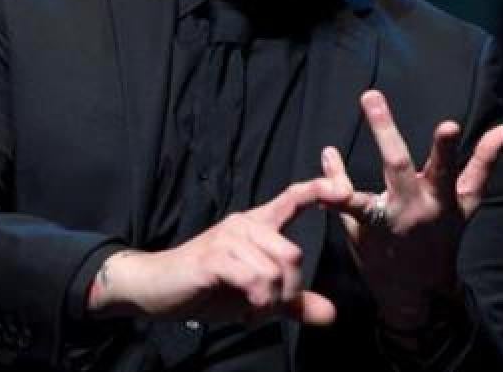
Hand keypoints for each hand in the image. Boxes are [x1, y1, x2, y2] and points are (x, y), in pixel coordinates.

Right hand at [88, 176, 348, 325]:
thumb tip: (330, 314)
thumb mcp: (257, 296)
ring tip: (252, 312)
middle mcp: (245, 224)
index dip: (321, 189)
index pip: (294, 197)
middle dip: (288, 292)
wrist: (156, 289)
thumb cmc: (207, 288)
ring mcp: (229, 238)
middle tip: (268, 309)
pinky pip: (254, 279)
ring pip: (275, 270)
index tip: (346, 189)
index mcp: (258, 224)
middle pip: (293, 253)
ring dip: (270, 302)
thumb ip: (292, 302)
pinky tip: (243, 313)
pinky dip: (256, 304)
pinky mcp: (214, 258)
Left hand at [320, 89, 502, 328]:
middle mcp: (413, 208)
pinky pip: (344, 207)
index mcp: (443, 198)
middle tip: (370, 96)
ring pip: (362, 198)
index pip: (448, 168)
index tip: (448, 124)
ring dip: (341, 179)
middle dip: (385, 132)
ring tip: (330, 155)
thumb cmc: (444, 234)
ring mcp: (385, 221)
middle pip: (398, 166)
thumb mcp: (467, 200)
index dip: (447, 149)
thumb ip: (482, 162)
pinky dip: (332, 186)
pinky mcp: (363, 231)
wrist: (419, 290)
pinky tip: (325, 161)